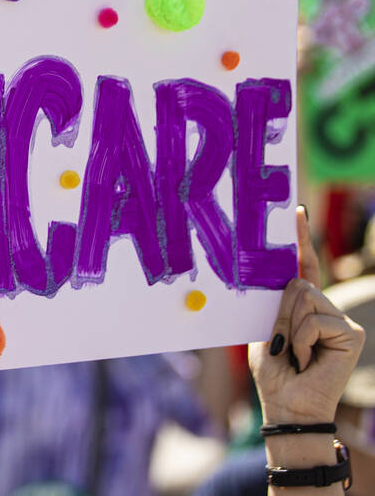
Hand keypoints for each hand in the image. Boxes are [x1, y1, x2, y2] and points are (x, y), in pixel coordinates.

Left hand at [249, 206, 365, 423]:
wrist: (287, 404)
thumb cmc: (273, 372)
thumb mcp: (265, 330)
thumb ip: (275, 304)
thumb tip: (282, 276)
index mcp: (302, 305)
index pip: (304, 266)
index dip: (301, 239)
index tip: (298, 211)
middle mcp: (325, 307)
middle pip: (297, 282)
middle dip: (281, 312)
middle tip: (282, 343)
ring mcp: (341, 320)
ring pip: (305, 297)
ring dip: (289, 327)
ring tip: (294, 353)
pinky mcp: (351, 333)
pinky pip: (314, 319)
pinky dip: (300, 339)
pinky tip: (305, 359)